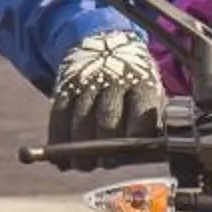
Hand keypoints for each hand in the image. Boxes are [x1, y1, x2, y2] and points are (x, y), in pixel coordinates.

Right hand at [47, 29, 163, 168]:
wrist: (105, 45)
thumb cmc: (134, 84)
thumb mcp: (151, 92)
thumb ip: (152, 121)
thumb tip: (149, 154)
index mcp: (142, 82)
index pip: (140, 112)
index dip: (134, 136)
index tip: (128, 153)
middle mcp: (113, 80)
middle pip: (107, 118)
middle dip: (105, 146)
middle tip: (105, 163)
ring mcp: (86, 83)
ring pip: (80, 121)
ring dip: (80, 150)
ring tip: (83, 165)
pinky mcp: (64, 87)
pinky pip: (58, 117)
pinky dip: (58, 141)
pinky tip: (62, 159)